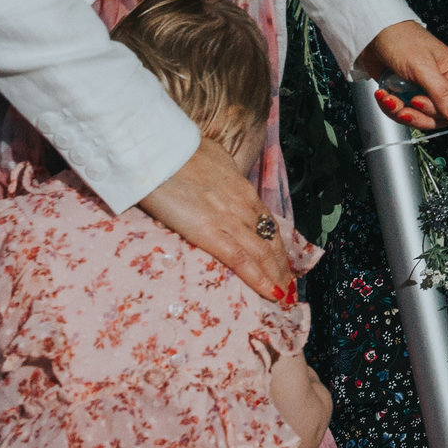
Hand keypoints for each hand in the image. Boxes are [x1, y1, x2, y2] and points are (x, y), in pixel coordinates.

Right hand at [140, 138, 296, 300]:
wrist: (158, 151)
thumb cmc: (179, 152)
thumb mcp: (213, 159)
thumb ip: (222, 173)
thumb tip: (220, 175)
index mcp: (242, 190)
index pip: (267, 222)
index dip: (277, 244)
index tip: (283, 260)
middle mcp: (242, 205)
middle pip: (270, 240)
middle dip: (281, 265)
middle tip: (289, 286)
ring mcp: (228, 219)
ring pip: (262, 252)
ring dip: (276, 276)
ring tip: (284, 295)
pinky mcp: (209, 231)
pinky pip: (241, 259)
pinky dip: (258, 278)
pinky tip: (270, 292)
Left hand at [358, 20, 447, 130]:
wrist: (372, 33)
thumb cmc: (401, 40)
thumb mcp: (422, 67)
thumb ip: (441, 93)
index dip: (438, 112)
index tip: (418, 102)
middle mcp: (440, 83)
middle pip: (436, 117)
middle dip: (416, 115)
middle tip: (402, 107)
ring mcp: (421, 89)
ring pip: (417, 116)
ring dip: (399, 111)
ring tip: (388, 97)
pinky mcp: (404, 92)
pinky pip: (401, 110)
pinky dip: (390, 106)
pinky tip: (384, 94)